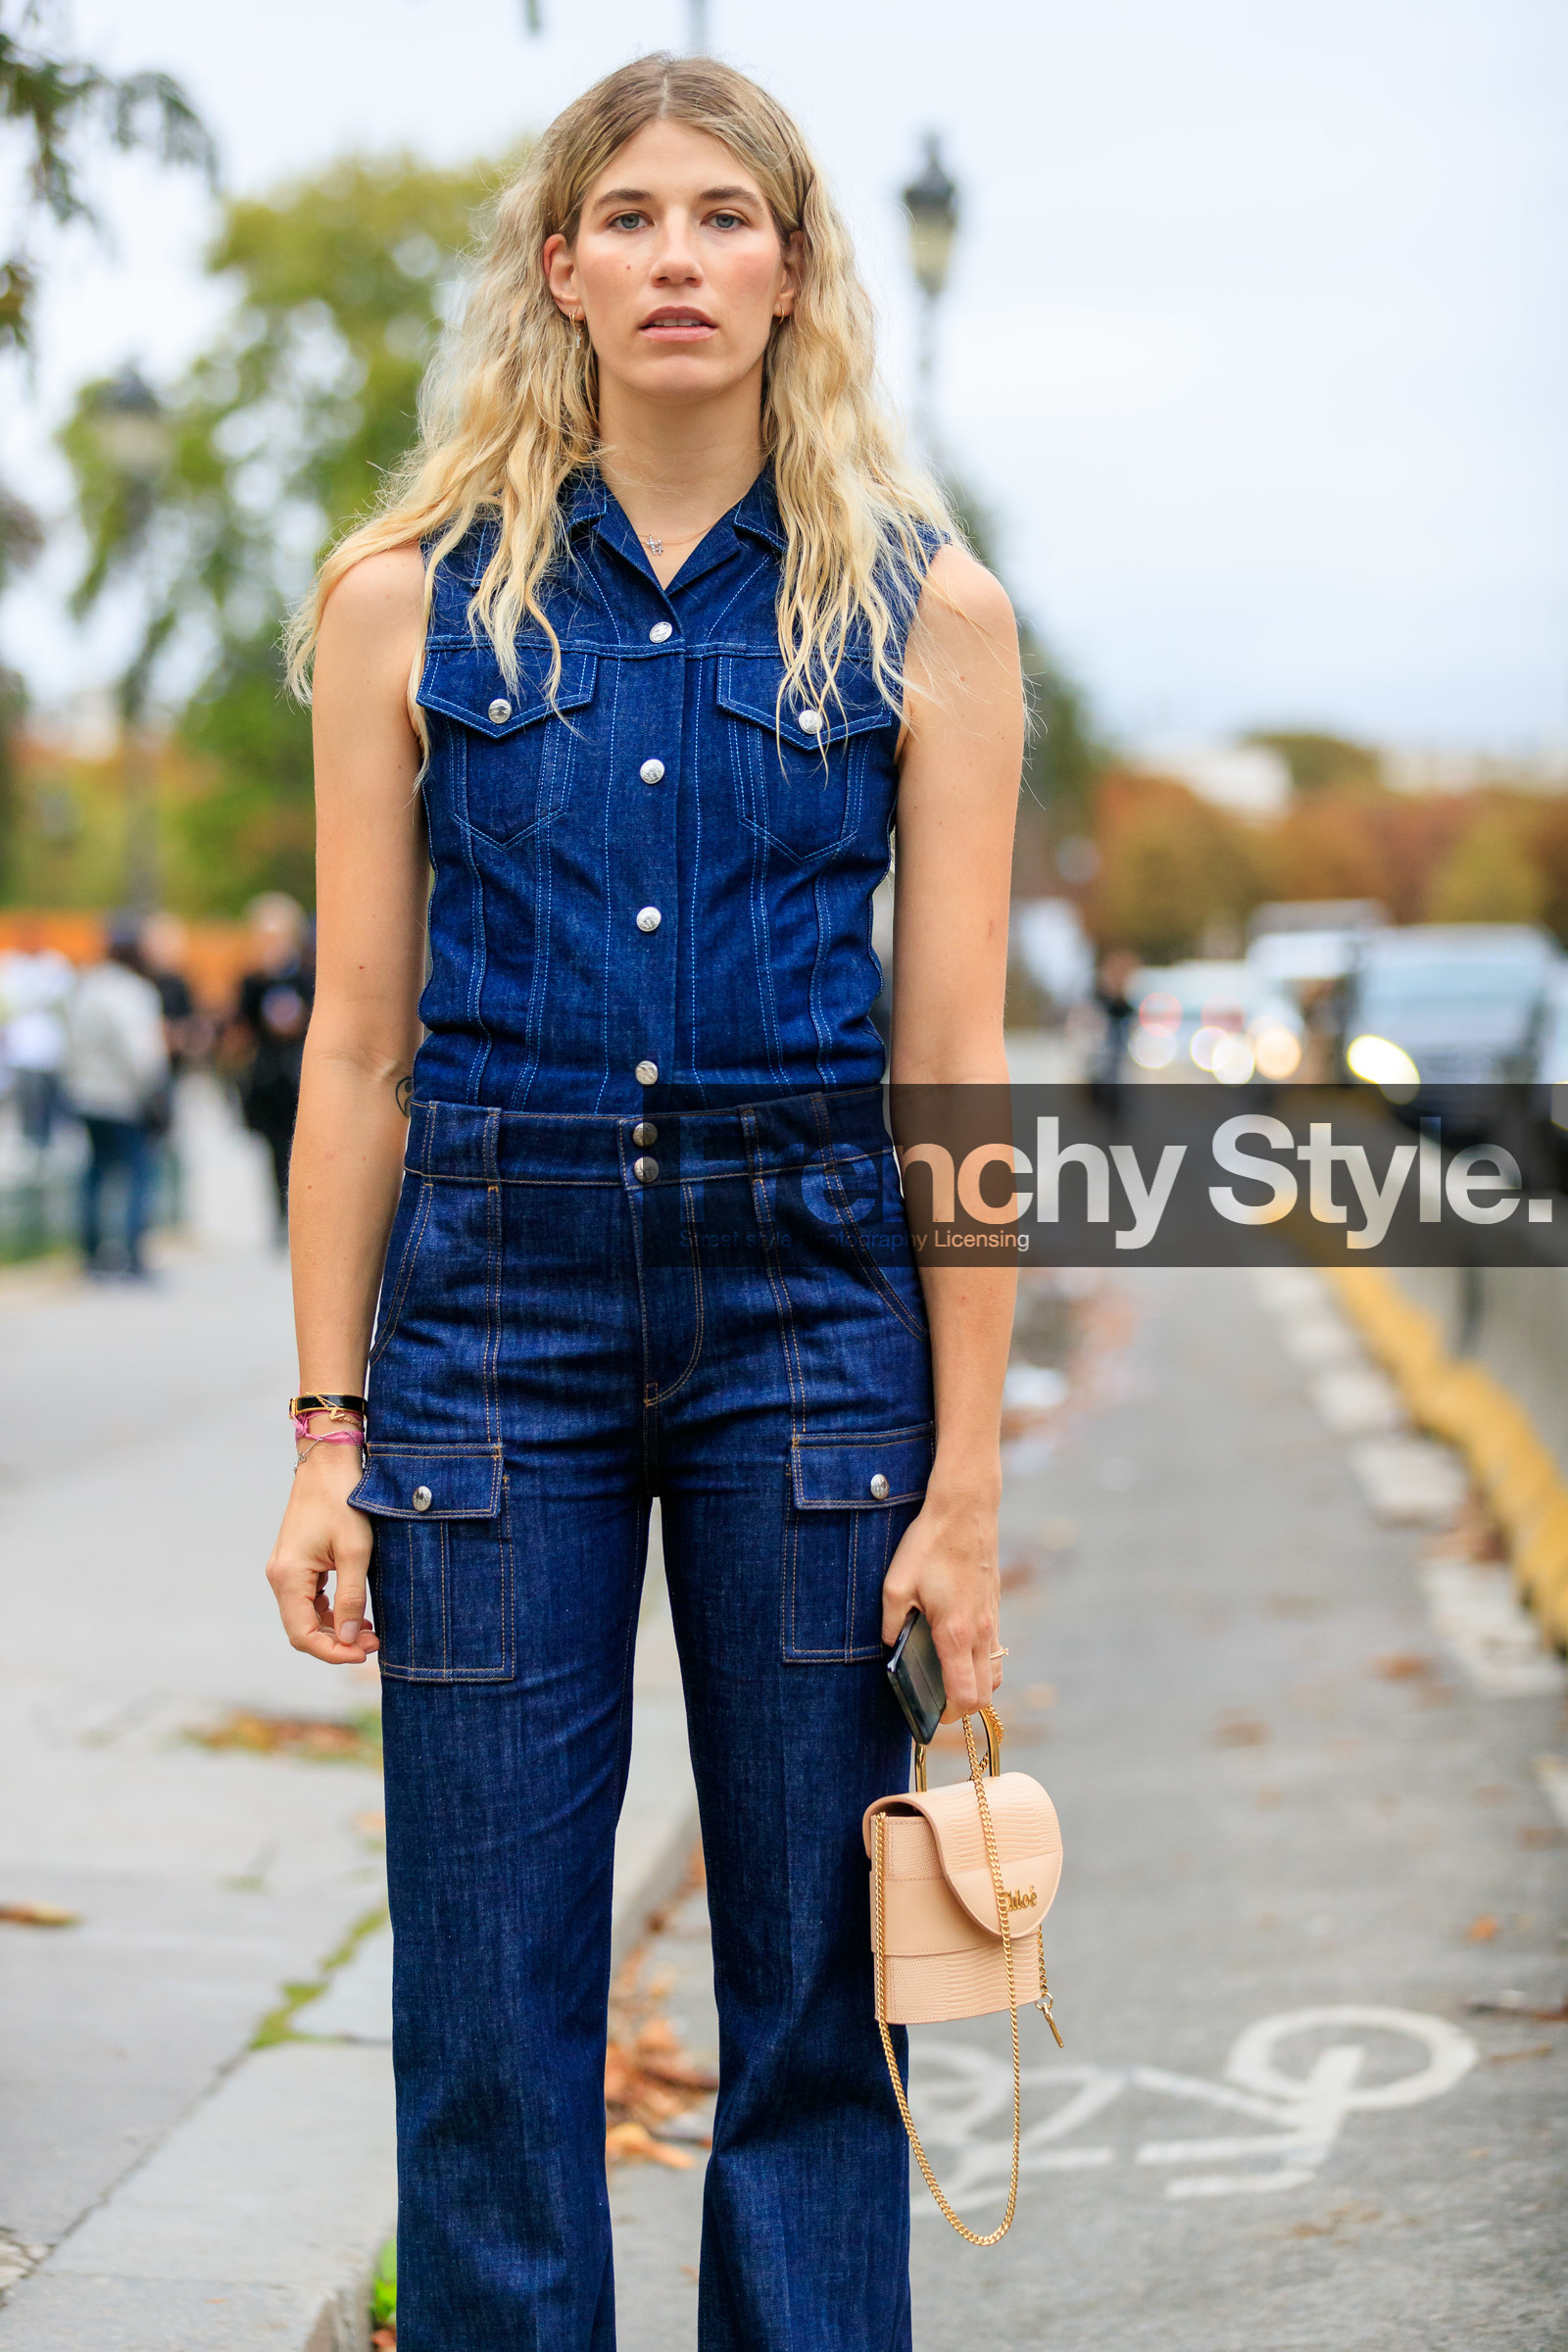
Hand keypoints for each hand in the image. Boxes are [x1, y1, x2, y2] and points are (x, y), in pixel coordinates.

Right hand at [265, 1443, 379, 1664]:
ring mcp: (284, 1569)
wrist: (328, 1463)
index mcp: (288, 1576)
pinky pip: (306, 1599)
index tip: (364, 1653)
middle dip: (336, 1642)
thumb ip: (351, 1598)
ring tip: (370, 1630)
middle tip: (374, 1643)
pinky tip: (354, 1612)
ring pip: (304, 1616)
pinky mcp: (294, 1562)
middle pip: (301, 1629)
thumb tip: (350, 1639)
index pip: (302, 1634)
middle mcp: (279, 1576)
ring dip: (333, 1628)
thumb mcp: (356, 1552)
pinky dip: (328, 1611)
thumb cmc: (344, 1501)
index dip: (333, 1652)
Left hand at [880, 1475, 1000, 1719]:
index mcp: (956, 1632)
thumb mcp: (895, 1584)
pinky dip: (980, 1663)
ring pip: (994, 1674)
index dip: (948, 1715)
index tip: (929, 1715)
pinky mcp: (995, 1609)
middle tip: (935, 1703)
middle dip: (962, 1709)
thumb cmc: (928, 1544)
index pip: (965, 1696)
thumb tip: (891, 1648)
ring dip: (975, 1686)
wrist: (965, 1509)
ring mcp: (993, 1621)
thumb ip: (891, 1624)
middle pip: (985, 1695)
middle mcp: (981, 1632)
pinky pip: (995, 1651)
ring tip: (947, 1680)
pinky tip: (956, 1649)